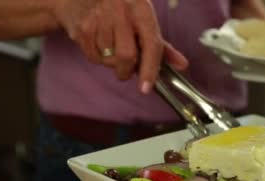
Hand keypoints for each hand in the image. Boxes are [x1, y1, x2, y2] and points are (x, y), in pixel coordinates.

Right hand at [53, 0, 188, 93]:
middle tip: (125, 69)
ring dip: (111, 62)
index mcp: (141, 10)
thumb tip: (183, 65)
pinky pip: (92, 56)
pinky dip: (97, 57)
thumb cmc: (122, 7)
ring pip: (107, 59)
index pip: (150, 44)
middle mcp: (121, 12)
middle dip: (126, 70)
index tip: (145, 88)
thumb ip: (162, 46)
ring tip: (110, 45)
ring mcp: (99, 18)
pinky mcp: (82, 27)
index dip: (150, 69)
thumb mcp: (144, 18)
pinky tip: (98, 42)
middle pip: (126, 56)